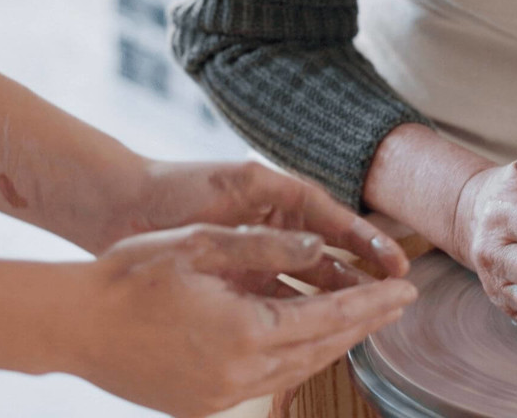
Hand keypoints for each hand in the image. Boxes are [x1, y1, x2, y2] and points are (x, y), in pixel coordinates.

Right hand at [69, 224, 417, 416]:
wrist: (70, 323)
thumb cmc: (131, 274)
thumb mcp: (202, 245)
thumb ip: (268, 245)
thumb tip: (323, 243)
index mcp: (247, 332)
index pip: (332, 316)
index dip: (373, 301)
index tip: (407, 289)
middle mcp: (242, 373)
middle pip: (323, 348)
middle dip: (364, 323)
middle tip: (399, 303)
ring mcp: (221, 396)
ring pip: (297, 368)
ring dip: (333, 342)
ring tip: (363, 318)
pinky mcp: (203, 405)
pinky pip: (267, 381)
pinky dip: (295, 357)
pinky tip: (306, 339)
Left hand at [106, 160, 408, 291]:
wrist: (119, 204)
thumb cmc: (177, 186)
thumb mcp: (238, 184)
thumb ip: (280, 210)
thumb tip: (316, 245)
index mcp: (285, 199)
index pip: (340, 225)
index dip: (371, 245)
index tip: (397, 265)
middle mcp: (277, 228)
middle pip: (331, 259)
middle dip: (363, 279)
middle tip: (393, 300)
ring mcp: (258, 256)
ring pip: (309, 284)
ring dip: (336, 299)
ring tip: (364, 320)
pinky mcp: (237, 281)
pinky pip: (278, 300)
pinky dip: (298, 313)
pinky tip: (316, 331)